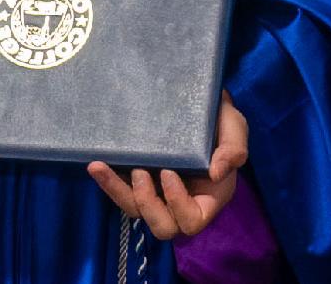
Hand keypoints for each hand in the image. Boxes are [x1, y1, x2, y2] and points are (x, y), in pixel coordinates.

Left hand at [86, 90, 247, 238]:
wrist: (197, 104)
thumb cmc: (220, 121)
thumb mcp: (235, 129)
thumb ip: (234, 150)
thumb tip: (216, 173)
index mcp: (207, 199)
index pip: (192, 221)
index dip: (178, 205)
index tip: (170, 173)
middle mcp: (180, 202)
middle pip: (160, 226)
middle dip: (146, 204)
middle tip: (139, 171)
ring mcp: (157, 192)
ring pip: (134, 210)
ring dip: (116, 192)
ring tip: (100, 167)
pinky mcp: (138, 179)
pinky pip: (121, 191)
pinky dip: (108, 181)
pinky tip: (95, 164)